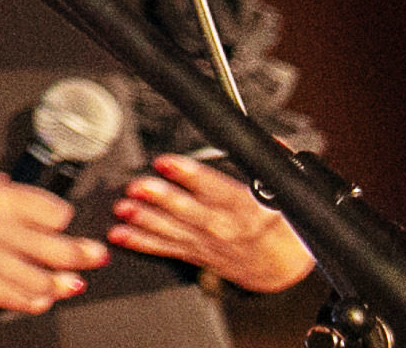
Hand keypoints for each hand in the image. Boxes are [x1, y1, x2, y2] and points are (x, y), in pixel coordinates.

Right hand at [0, 169, 101, 312]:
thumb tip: (25, 194)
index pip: (53, 211)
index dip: (62, 218)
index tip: (65, 223)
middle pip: (55, 248)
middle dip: (83, 254)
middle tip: (95, 255)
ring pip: (38, 279)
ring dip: (61, 284)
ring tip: (71, 283)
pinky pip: (10, 297)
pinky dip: (31, 300)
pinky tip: (40, 297)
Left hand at [113, 156, 313, 292]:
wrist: (282, 266)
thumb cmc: (280, 226)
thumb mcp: (283, 194)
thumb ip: (269, 165)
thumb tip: (265, 139)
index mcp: (244, 206)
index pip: (216, 188)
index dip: (190, 175)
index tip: (167, 162)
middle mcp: (223, 225)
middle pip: (188, 210)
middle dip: (161, 198)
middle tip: (138, 187)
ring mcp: (207, 242)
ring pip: (172, 230)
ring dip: (145, 219)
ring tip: (124, 209)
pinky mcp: (196, 254)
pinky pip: (166, 248)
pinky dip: (141, 242)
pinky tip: (121, 234)